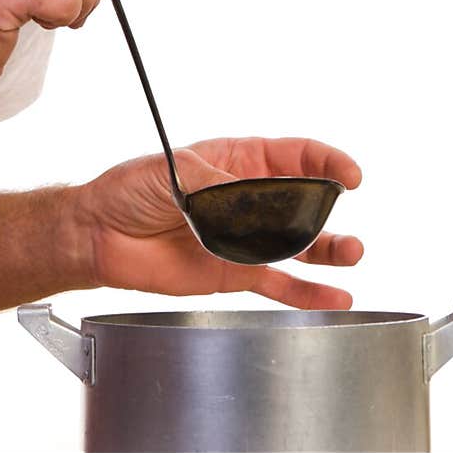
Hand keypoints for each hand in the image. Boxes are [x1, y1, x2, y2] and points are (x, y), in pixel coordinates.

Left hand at [75, 137, 362, 309]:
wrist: (99, 234)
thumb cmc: (130, 189)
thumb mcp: (174, 170)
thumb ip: (217, 186)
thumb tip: (250, 203)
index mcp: (236, 160)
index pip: (294, 156)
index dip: (325, 162)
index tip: (347, 174)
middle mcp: (248, 198)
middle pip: (304, 200)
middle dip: (327, 206)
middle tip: (336, 213)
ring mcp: (243, 237)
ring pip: (299, 242)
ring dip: (329, 248)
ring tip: (352, 252)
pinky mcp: (234, 272)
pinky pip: (278, 282)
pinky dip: (307, 292)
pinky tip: (335, 296)